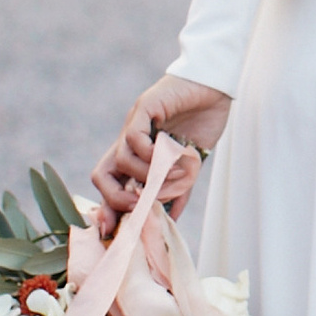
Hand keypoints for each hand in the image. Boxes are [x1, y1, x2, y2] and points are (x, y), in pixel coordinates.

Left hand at [91, 74, 231, 238]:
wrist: (215, 86)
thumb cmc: (203, 119)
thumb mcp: (191, 164)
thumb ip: (179, 188)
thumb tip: (170, 219)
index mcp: (138, 155)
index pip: (112, 185)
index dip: (111, 209)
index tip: (118, 230)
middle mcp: (129, 142)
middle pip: (100, 175)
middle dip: (115, 199)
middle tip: (141, 204)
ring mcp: (134, 124)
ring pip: (119, 161)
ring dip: (147, 176)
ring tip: (173, 174)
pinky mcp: (144, 108)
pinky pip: (133, 138)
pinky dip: (149, 154)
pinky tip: (169, 153)